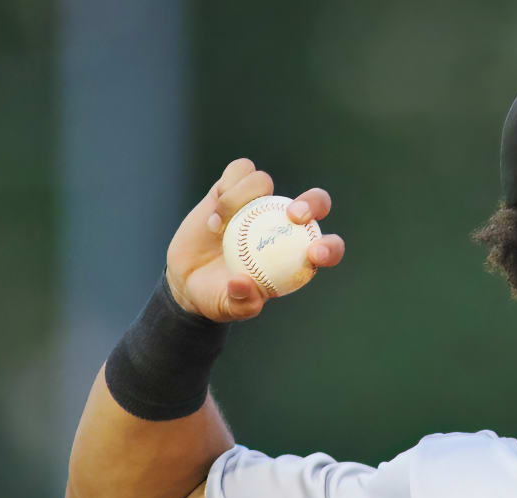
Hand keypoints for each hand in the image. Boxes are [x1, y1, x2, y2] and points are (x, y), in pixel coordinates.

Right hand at [164, 158, 345, 321]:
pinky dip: (227, 189)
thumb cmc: (217, 295)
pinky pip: (239, 172)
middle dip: (312, 203)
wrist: (186, 278)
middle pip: (315, 202)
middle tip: (292, 216)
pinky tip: (214, 217)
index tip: (314, 254)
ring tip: (219, 228)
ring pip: (264, 182)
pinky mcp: (232, 188)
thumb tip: (245, 284)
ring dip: (242, 197)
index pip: (328, 247)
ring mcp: (259, 203)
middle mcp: (284, 223)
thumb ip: (241, 302)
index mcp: (297, 254)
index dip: (330, 248)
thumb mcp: (228, 307)